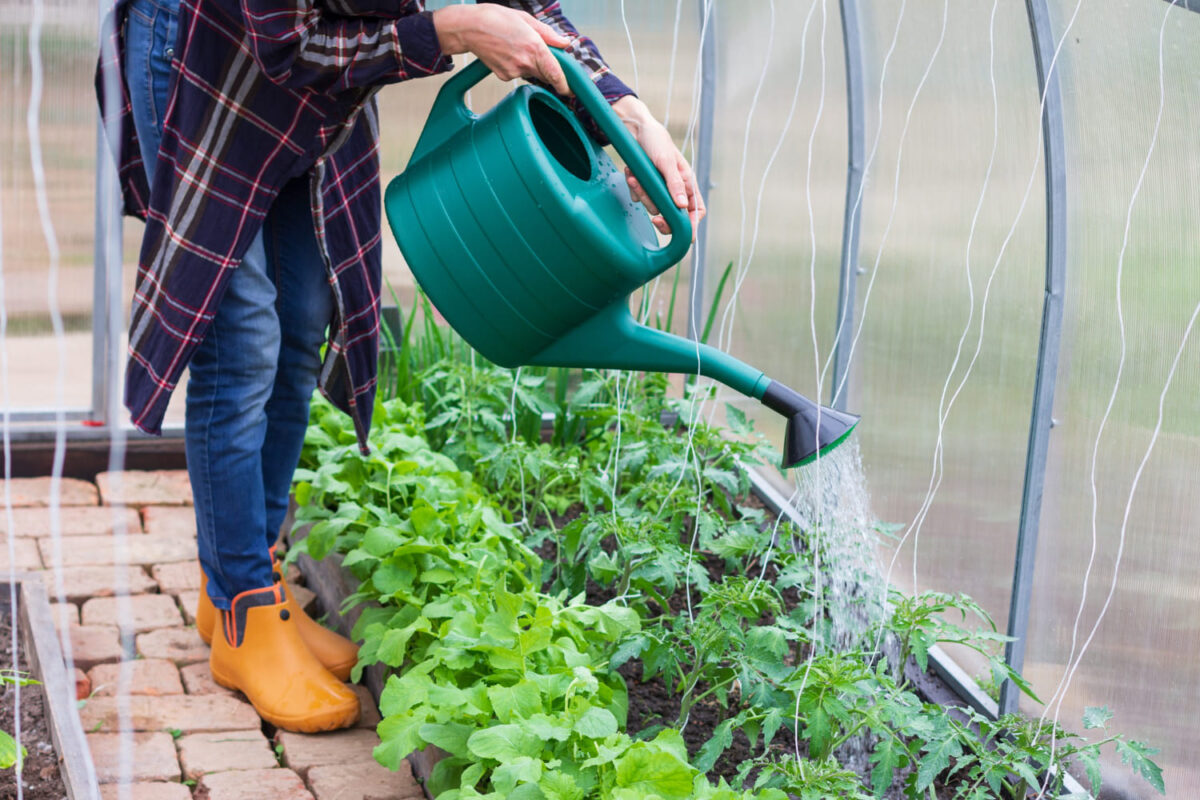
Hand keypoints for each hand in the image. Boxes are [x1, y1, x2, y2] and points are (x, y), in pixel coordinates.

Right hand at [431, 5, 570, 95]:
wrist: (469, 28)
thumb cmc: (494, 19)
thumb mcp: (526, 19)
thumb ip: (548, 34)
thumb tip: (565, 43)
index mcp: (534, 47)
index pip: (555, 73)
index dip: (564, 84)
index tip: (570, 90)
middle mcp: (525, 62)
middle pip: (545, 74)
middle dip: (547, 69)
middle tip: (535, 53)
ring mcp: (514, 71)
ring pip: (531, 73)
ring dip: (530, 64)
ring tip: (516, 45)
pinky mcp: (504, 76)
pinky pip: (518, 74)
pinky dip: (517, 65)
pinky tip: (507, 52)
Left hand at [612, 95, 705, 239]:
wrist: (633, 130)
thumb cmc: (656, 141)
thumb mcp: (666, 161)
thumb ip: (674, 183)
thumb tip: (682, 205)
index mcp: (686, 182)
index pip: (696, 210)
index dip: (693, 224)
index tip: (685, 234)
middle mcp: (674, 188)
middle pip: (674, 216)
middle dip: (663, 218)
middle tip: (655, 221)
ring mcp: (659, 189)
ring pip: (653, 207)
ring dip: (643, 194)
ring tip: (635, 178)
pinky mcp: (644, 186)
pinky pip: (639, 198)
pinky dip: (633, 188)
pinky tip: (630, 174)